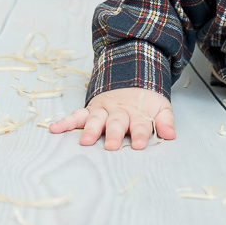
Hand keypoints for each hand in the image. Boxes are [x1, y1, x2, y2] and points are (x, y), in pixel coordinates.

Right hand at [48, 87, 174, 150]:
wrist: (132, 78)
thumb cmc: (146, 103)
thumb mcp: (161, 108)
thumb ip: (165, 122)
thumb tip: (171, 135)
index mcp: (138, 113)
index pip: (140, 124)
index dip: (140, 134)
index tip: (139, 145)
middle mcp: (119, 111)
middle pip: (116, 122)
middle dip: (113, 134)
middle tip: (110, 146)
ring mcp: (103, 110)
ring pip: (95, 118)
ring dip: (89, 129)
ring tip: (85, 141)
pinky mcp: (90, 110)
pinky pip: (76, 115)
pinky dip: (65, 122)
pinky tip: (55, 129)